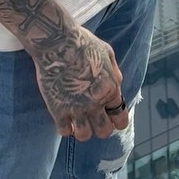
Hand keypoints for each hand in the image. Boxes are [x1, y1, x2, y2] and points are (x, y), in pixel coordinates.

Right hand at [32, 26, 128, 140]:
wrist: (58, 42)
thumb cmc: (83, 43)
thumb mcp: (107, 53)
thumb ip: (114, 72)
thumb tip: (117, 85)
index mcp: (110, 89)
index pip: (120, 117)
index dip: (117, 120)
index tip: (112, 119)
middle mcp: (96, 103)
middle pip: (104, 131)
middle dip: (101, 128)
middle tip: (94, 120)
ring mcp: (77, 108)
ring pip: (84, 136)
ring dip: (83, 130)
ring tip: (78, 121)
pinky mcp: (58, 110)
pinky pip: (64, 131)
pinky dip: (65, 128)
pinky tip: (64, 119)